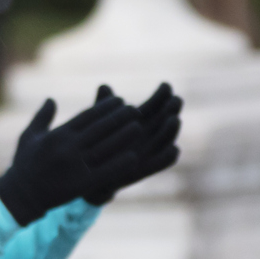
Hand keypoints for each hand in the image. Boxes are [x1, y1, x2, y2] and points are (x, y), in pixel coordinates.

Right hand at [0, 90, 142, 223]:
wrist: (20, 196)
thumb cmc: (24, 164)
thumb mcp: (29, 137)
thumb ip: (42, 117)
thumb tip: (52, 99)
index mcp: (58, 135)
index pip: (87, 116)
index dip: (106, 107)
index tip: (120, 100)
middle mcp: (68, 148)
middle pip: (100, 128)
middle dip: (120, 117)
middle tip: (136, 109)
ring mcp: (75, 166)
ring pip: (106, 147)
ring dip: (124, 136)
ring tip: (139, 126)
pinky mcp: (82, 184)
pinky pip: (105, 172)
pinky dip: (120, 164)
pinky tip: (134, 156)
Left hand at [83, 83, 183, 205]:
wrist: (84, 173)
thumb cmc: (91, 143)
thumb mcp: (95, 122)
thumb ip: (102, 106)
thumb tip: (104, 86)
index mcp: (136, 121)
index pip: (154, 105)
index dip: (161, 95)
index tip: (166, 85)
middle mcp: (145, 136)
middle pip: (164, 120)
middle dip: (171, 110)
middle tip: (175, 100)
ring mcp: (146, 152)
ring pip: (165, 141)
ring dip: (171, 131)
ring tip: (174, 120)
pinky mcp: (143, 170)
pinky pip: (160, 164)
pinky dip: (168, 158)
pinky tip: (174, 149)